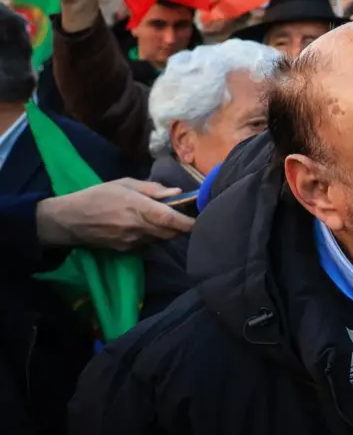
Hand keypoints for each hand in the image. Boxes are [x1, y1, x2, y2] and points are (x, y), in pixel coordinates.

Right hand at [36, 179, 194, 251]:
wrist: (69, 220)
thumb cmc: (97, 196)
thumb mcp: (123, 184)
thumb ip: (152, 189)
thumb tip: (176, 192)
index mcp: (137, 207)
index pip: (169, 219)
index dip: (187, 222)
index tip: (201, 220)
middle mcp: (137, 226)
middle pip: (170, 233)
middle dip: (180, 227)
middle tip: (184, 217)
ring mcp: (132, 241)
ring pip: (160, 240)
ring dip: (166, 232)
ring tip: (163, 220)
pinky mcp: (126, 250)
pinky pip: (148, 244)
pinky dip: (152, 237)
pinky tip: (145, 228)